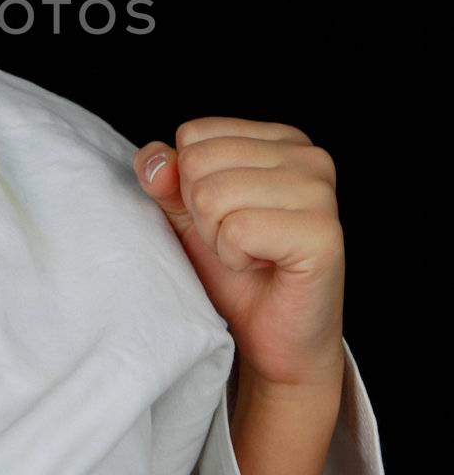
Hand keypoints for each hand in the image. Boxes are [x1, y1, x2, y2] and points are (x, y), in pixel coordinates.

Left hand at [133, 117, 345, 391]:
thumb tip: (153, 160)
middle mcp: (308, 156)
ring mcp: (320, 192)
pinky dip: (235, 258)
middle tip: (239, 241)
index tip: (227, 217)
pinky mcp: (322, 233)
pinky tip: (264, 267)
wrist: (274, 339)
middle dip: (202, 214)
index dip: (190, 185)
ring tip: (252, 254)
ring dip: (218, 238)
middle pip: (198, 162)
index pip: (193, 134)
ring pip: (212, 195)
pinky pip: (237, 231)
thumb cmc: (237, 273)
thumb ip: (166, 179)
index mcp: (281, 139)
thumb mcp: (189, 215)